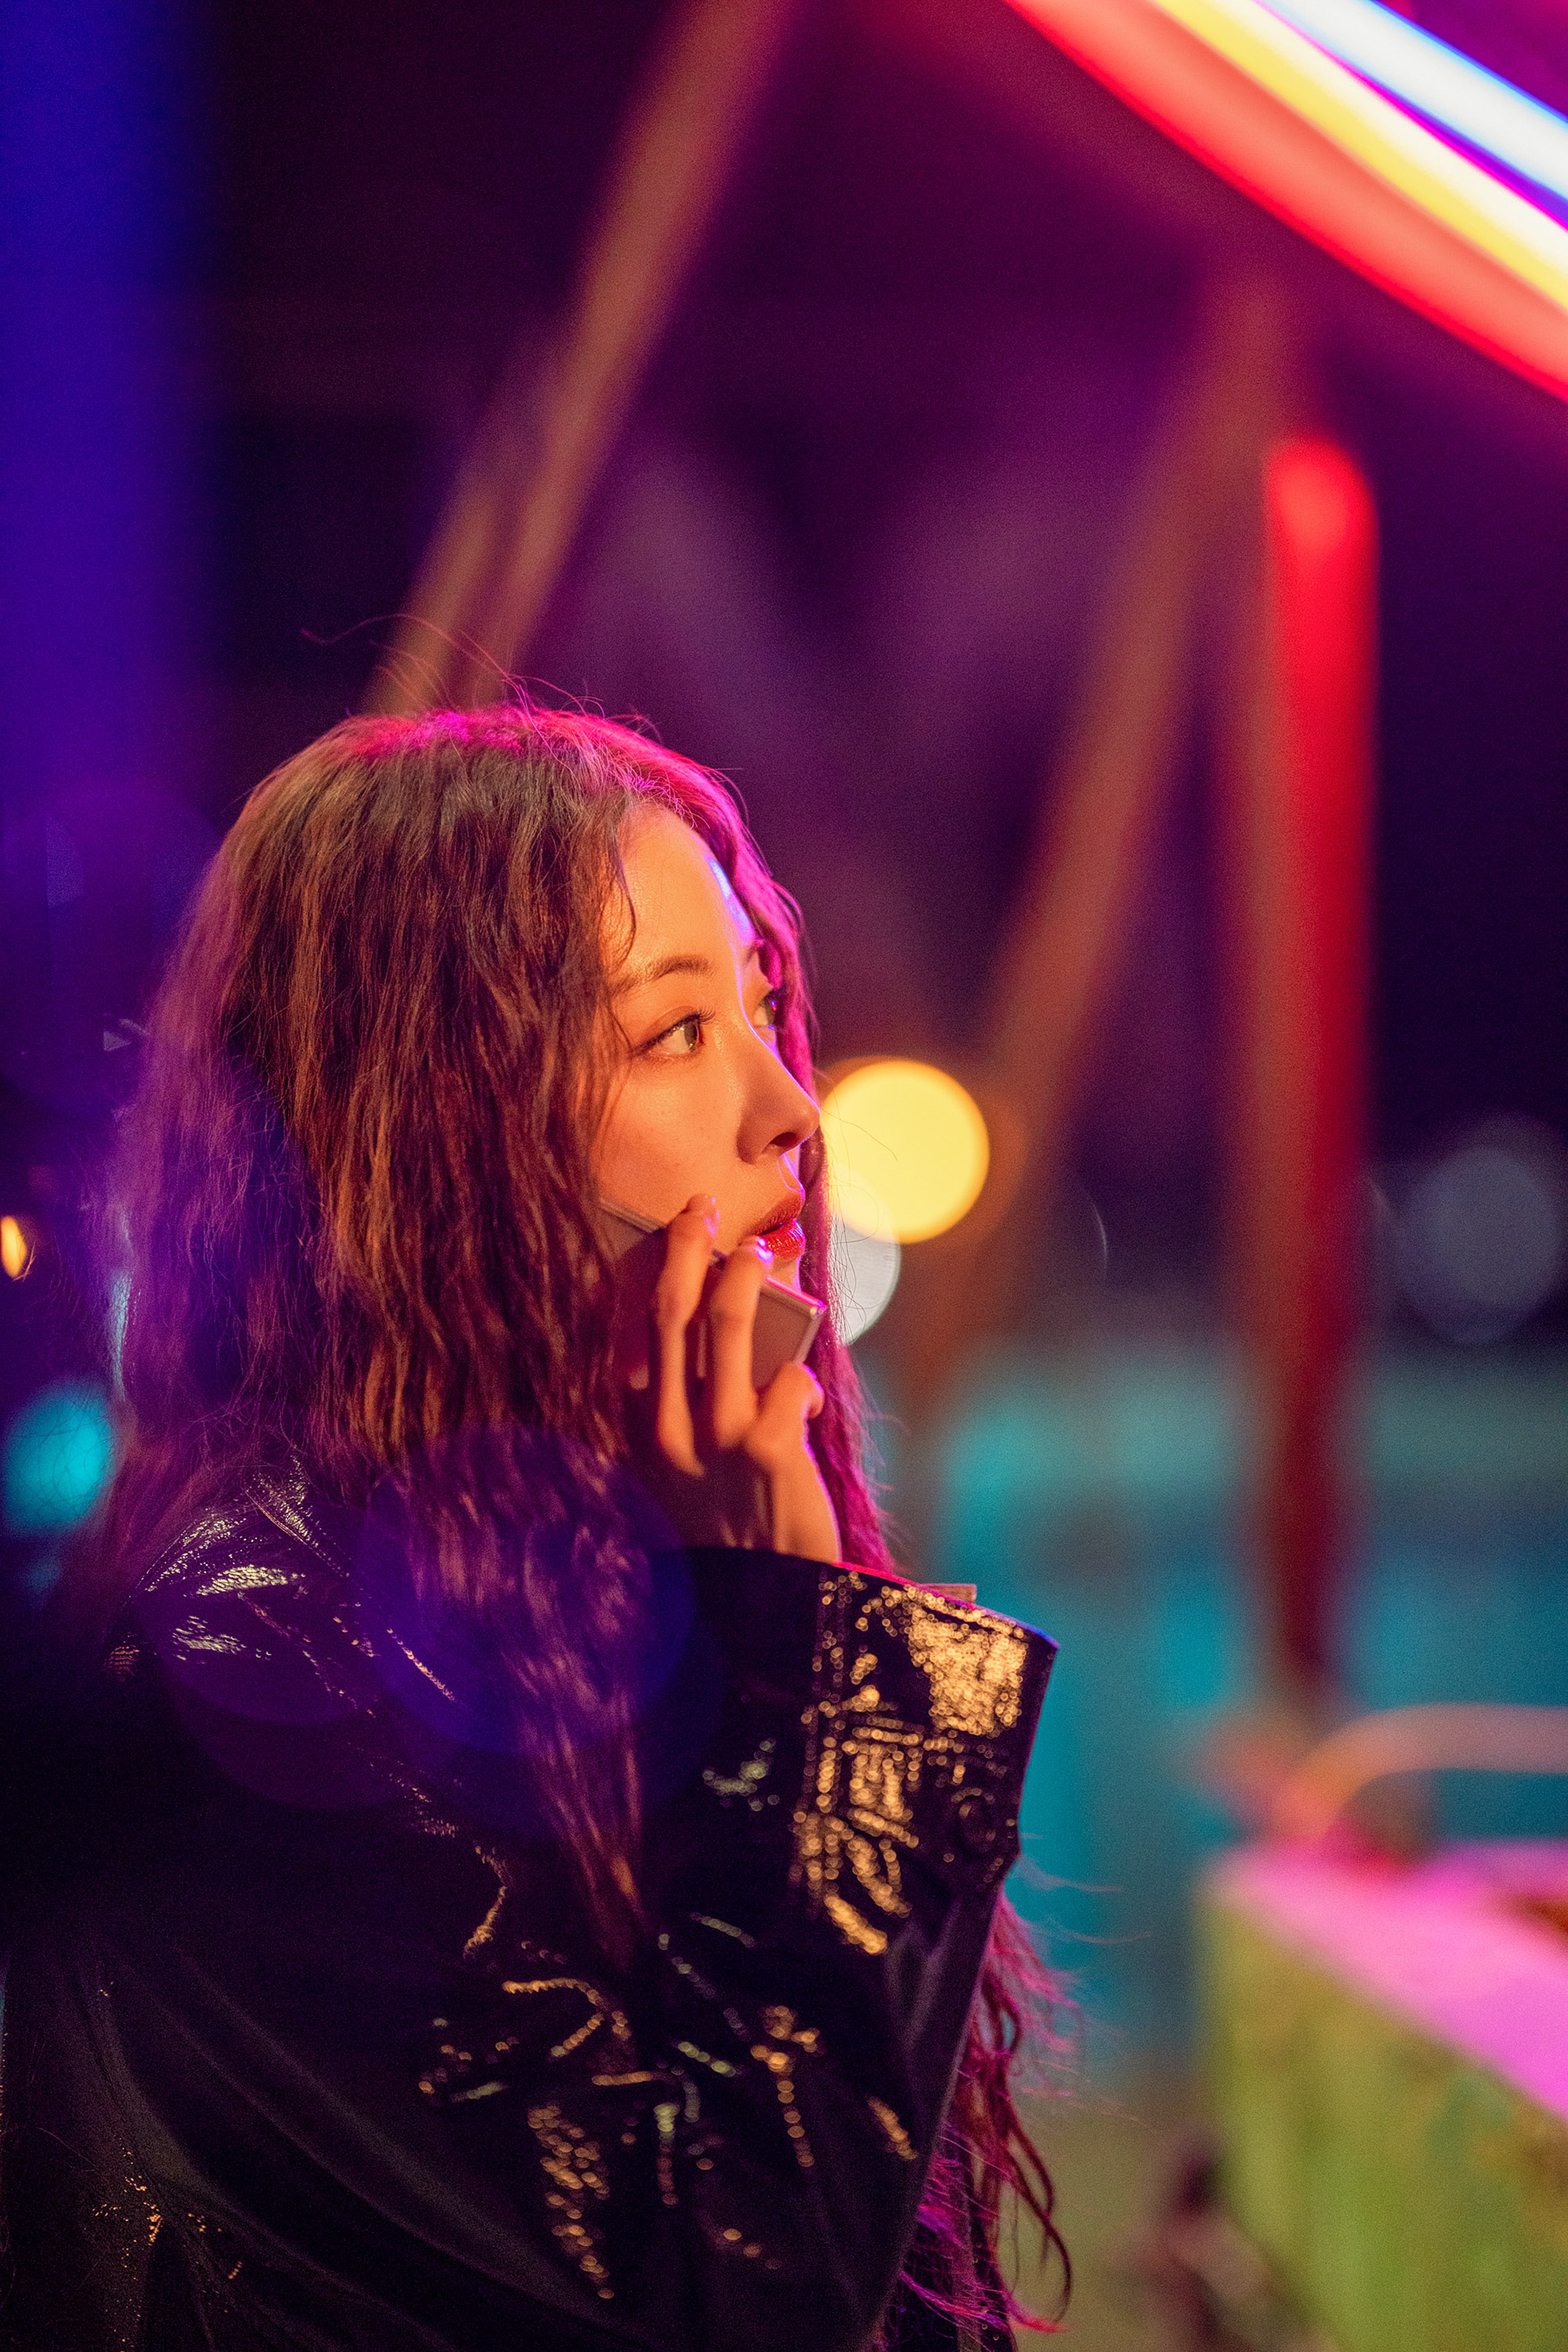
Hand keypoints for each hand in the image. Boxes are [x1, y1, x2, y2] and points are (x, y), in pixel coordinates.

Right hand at [626, 1196, 840, 1563]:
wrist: (761, 1607)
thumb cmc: (728, 1531)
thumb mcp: (683, 1473)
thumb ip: (685, 1412)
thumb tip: (717, 1332)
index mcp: (638, 1433)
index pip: (627, 1336)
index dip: (646, 1276)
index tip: (666, 1234)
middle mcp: (665, 1431)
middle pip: (669, 1311)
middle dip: (686, 1248)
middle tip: (701, 1207)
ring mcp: (714, 1439)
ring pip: (726, 1325)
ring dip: (746, 1277)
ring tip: (761, 1252)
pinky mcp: (766, 1449)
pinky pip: (790, 1380)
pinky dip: (802, 1376)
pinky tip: (803, 1395)